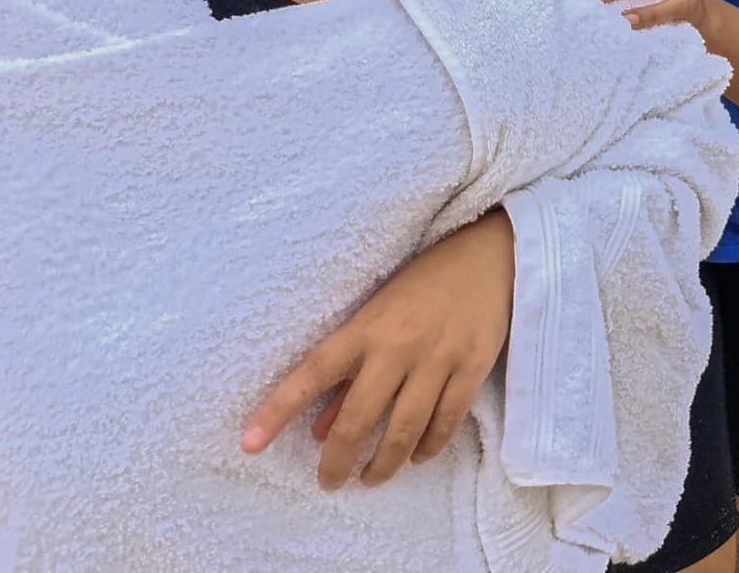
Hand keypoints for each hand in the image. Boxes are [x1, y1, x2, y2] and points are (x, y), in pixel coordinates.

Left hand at [242, 211, 514, 489]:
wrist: (489, 255)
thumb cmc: (423, 284)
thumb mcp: (376, 316)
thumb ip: (348, 375)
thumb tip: (321, 430)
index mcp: (367, 327)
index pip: (313, 373)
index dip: (278, 411)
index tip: (250, 444)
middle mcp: (400, 345)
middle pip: (361, 418)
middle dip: (339, 460)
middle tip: (329, 482)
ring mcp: (440, 357)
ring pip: (406, 429)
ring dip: (384, 464)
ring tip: (370, 478)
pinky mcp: (475, 365)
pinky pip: (447, 420)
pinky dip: (429, 446)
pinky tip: (416, 457)